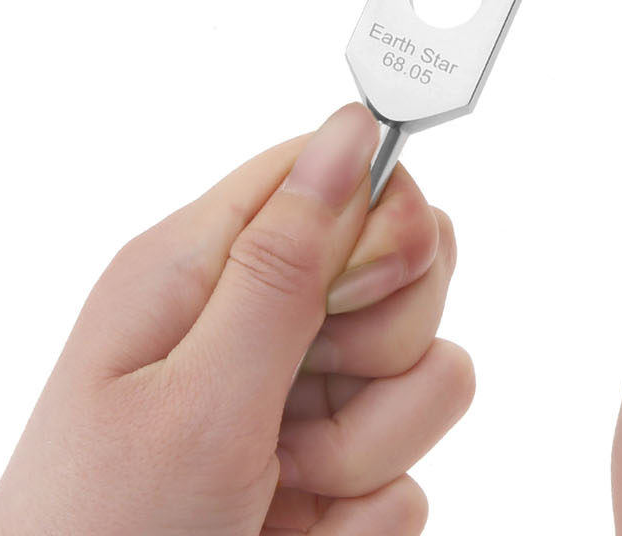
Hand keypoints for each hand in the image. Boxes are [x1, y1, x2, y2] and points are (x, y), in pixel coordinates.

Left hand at [0, 104, 472, 535]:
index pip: (340, 170)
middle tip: (294, 419)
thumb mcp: (197, 398)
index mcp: (200, 267)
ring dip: (371, 453)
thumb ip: (285, 266)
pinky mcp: (321, 478)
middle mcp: (251, 319)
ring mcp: (291, 401)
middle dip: (384, 355)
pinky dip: (363, 519)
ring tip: (281, 494)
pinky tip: (296, 532)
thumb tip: (350, 125)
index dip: (380, 226)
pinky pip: (407, 472)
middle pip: (405, 270)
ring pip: (424, 375)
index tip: (352, 300)